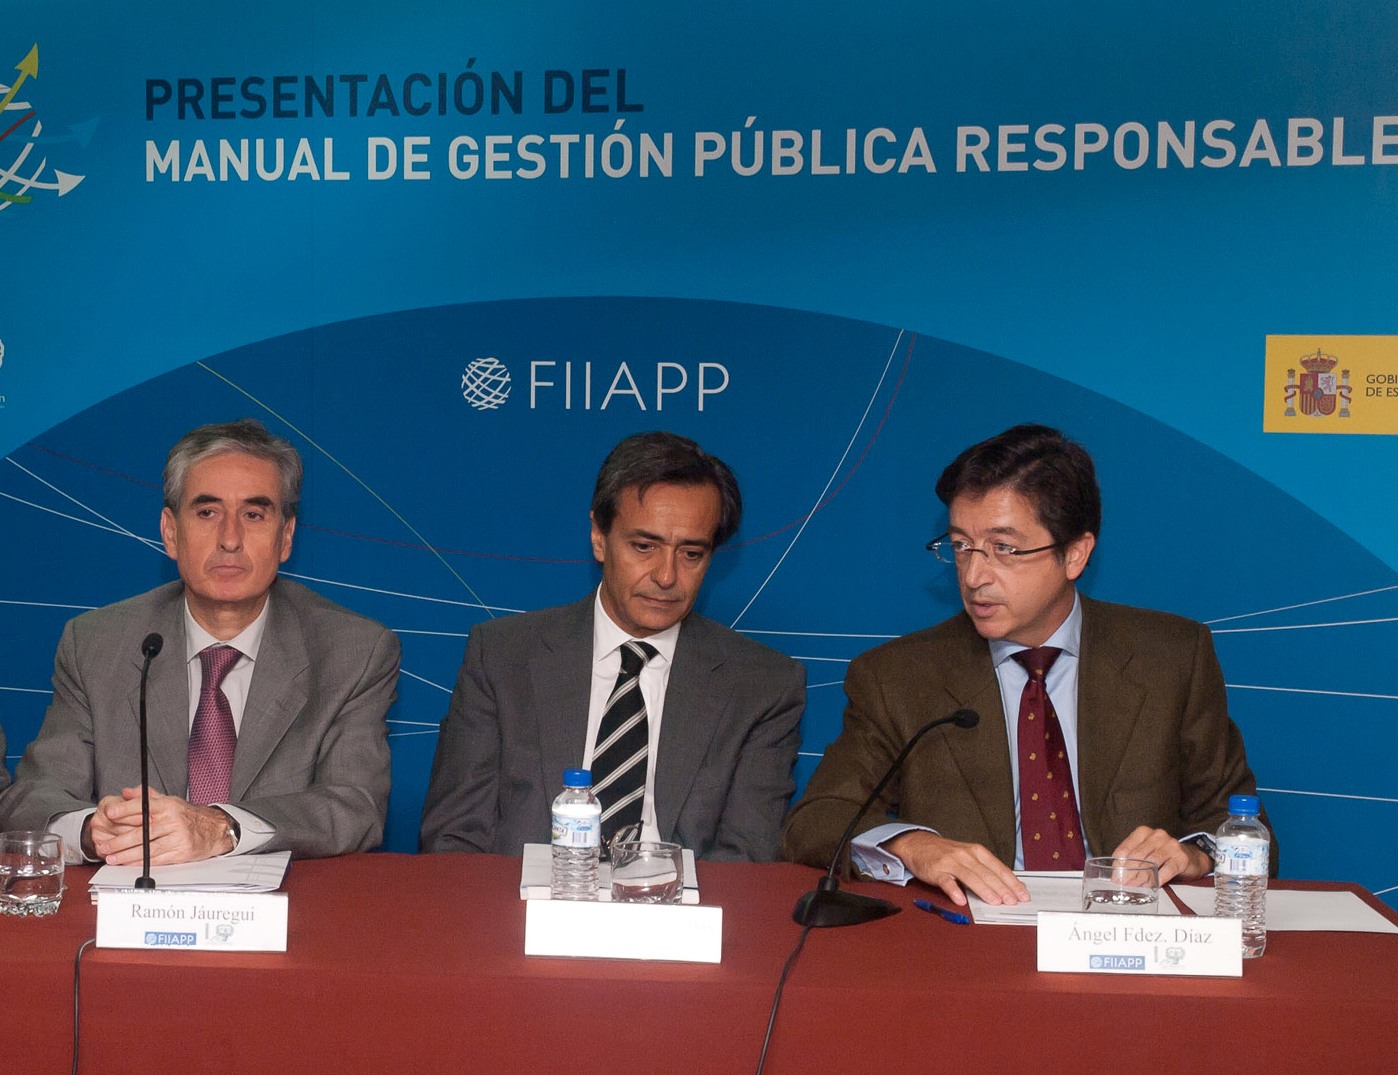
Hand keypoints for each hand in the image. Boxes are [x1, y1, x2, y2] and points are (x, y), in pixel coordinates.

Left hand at [86, 787, 235, 865]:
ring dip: (126, 854)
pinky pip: (156, 859)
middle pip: (142, 831)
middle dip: (119, 840)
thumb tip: (126, 792)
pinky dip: (139, 862)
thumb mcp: (169, 801)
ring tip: (111, 857)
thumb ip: (146, 796)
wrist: (213, 830)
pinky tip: (128, 863)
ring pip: (147, 848)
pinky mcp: (180, 853)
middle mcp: (173, 821)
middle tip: (104, 844)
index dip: (125, 810)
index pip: (143, 806)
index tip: (110, 813)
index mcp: (169, 806)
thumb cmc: (187, 816)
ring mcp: (177, 838)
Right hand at [884, 830, 1030, 906]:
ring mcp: (950, 862)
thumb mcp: (969, 855)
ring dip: (984, 890)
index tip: (1022, 894)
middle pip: (987, 873)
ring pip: (970, 877)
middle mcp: (965, 855)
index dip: (1012, 882)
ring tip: (994, 901)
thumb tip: (1007, 885)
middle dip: (1002, 888)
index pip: (999, 868)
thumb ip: (986, 869)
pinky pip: (946, 881)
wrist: (918, 844)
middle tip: (1012, 901)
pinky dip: (954, 890)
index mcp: (977, 852)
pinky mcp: (936, 870)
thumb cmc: (947, 852)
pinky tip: (961, 900)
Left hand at [1111, 826, 1211, 883]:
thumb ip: (1132, 858)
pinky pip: (1167, 870)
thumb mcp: (1146, 851)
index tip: (1115, 877)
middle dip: (1128, 873)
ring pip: (1151, 863)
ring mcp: (1170, 845)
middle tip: (1123, 885)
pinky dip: (1158, 879)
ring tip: (1135, 887)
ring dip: (1141, 878)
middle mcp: (1157, 835)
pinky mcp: (1181, 857)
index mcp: (1143, 832)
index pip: (1125, 848)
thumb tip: (1117, 874)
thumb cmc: (1163, 855)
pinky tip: (1152, 886)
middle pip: (1137, 856)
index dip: (1118, 864)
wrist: (1191, 857)